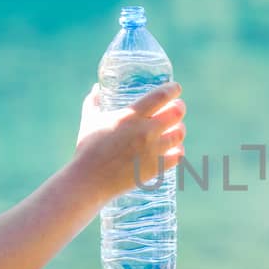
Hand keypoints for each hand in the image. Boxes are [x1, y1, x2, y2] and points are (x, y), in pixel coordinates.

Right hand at [72, 81, 185, 203]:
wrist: (89, 181)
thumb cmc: (87, 149)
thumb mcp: (89, 121)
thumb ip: (93, 102)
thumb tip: (96, 88)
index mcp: (130, 116)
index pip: (160, 96)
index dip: (172, 89)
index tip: (176, 88)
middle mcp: (145, 131)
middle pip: (176, 113)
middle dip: (179, 107)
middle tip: (177, 108)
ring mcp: (152, 150)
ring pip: (179, 134)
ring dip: (180, 129)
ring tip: (177, 128)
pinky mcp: (155, 168)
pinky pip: (178, 156)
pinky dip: (179, 150)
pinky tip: (177, 149)